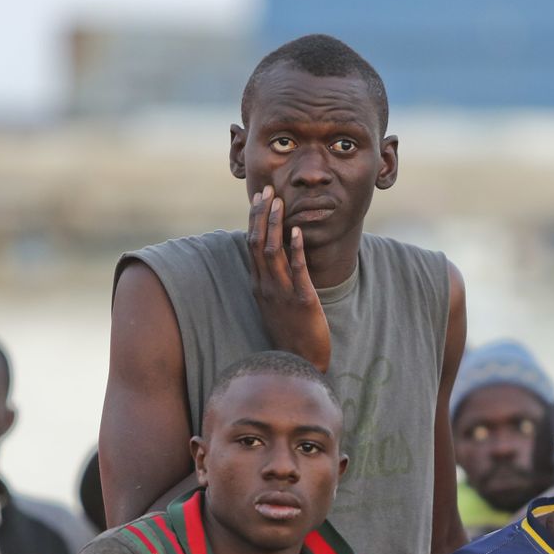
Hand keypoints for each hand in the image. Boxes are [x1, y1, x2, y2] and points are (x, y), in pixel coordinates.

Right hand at [247, 186, 330, 372]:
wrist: (300, 362)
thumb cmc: (291, 333)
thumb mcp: (275, 304)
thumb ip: (273, 281)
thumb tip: (276, 258)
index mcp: (259, 285)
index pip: (251, 246)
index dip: (254, 220)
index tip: (259, 199)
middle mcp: (266, 286)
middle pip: (257, 244)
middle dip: (261, 215)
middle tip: (267, 191)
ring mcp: (281, 293)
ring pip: (272, 252)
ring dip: (275, 225)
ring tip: (280, 202)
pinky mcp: (302, 300)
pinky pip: (296, 270)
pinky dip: (295, 248)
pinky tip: (297, 230)